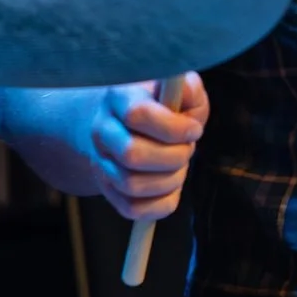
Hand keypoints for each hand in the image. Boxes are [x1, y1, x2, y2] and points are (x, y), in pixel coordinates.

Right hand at [87, 74, 208, 221]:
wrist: (125, 123)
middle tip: (188, 149)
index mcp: (119, 97)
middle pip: (132, 155)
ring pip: (131, 185)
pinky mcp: (108, 189)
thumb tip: (186, 93)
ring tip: (180, 166)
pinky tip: (171, 185)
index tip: (195, 129)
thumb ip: (187, 88)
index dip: (173, 128)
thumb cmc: (161, 106)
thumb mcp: (178, 88)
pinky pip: (133, 208)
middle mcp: (102, 130)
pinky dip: (161, 203)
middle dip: (173, 157)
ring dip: (170, 180)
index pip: (138, 115)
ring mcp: (101, 162)